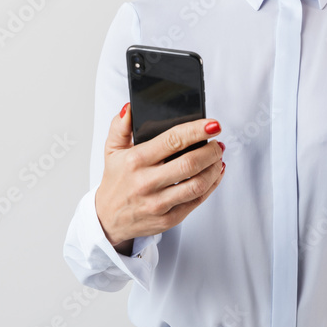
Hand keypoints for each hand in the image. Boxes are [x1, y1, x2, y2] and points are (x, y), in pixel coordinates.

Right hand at [95, 103, 225, 252]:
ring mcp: (158, 203)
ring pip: (198, 183)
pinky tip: (214, 173)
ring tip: (217, 156)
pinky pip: (197, 200)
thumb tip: (129, 108)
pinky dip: (212, 184)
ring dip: (214, 167)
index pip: (173, 140)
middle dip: (211, 150)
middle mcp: (147, 182)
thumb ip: (120, 126)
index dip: (197, 131)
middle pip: (190, 163)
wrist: (108, 219)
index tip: (213, 124)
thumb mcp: (112, 150)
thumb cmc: (115, 180)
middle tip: (218, 142)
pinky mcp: (168, 218)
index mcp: (135, 160)